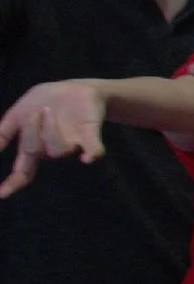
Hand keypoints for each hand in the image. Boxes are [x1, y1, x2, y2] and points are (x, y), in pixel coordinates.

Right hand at [0, 80, 107, 198]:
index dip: (13, 184)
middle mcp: (52, 150)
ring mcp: (72, 144)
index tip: (2, 194)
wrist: (76, 88)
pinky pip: (94, 149)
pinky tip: (89, 158)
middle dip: (31, 131)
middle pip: (35, 152)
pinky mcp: (90, 134)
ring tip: (48, 108)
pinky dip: (93, 153)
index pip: (23, 172)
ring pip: (57, 149)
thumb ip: (3, 132)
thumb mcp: (17, 113)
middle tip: (36, 112)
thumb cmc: (44, 101)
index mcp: (34, 147)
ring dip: (50, 128)